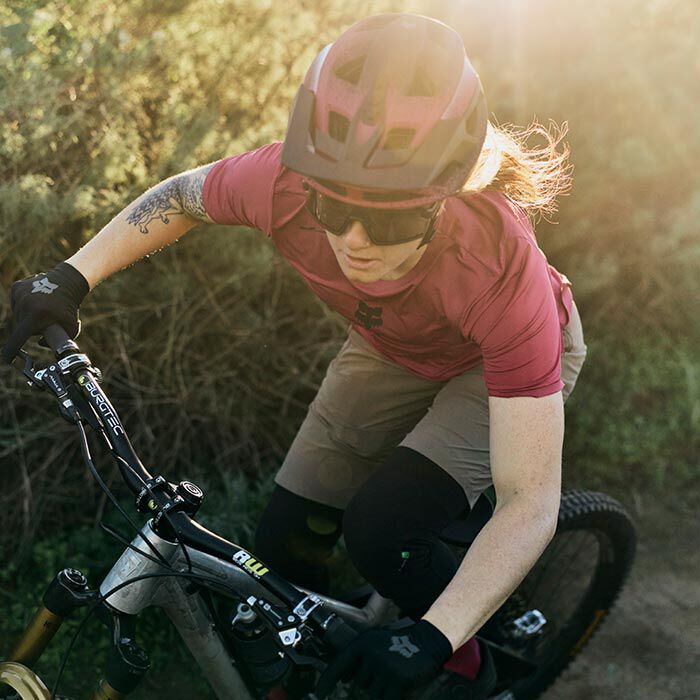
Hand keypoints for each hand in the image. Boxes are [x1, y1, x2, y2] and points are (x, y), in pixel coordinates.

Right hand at [1, 262, 89, 362]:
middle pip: (21, 326)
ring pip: (18, 314)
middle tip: (45, 320)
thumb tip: (41, 342)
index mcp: (37, 316)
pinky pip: (16, 302)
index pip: (19, 337)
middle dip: (31, 327)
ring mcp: (20, 294)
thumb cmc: (70, 307)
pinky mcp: (17, 287)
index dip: (12, 350)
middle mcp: (26, 304)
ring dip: (27, 316)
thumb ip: (60, 341)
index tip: (7, 358)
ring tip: (42, 309)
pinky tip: (36, 301)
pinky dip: (24, 304)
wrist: (68, 282)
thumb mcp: (71, 327)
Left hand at [315, 620, 452, 699]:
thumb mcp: (376, 644)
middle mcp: (370, 654)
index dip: (326, 681)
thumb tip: (344, 678)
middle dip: (371, 681)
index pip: (338, 665)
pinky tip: (401, 684)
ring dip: (383, 689)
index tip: (319, 694)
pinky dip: (393, 695)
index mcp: (362, 644)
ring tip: (395, 673)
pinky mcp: (397, 680)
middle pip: (360, 683)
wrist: (427, 642)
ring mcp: (384, 667)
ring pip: (373, 693)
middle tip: (386, 668)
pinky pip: (387, 698)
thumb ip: (359, 658)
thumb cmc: (400, 644)